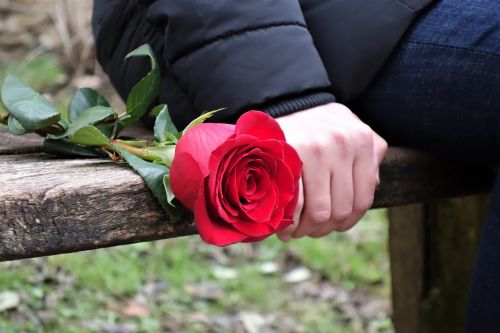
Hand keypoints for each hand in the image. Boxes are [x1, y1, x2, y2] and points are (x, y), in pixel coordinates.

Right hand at [275, 103, 386, 240]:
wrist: (285, 100)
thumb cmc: (322, 122)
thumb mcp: (353, 129)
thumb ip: (371, 155)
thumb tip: (375, 184)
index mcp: (362, 142)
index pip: (362, 200)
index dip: (347, 222)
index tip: (332, 226)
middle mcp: (343, 145)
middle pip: (341, 210)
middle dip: (324, 228)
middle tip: (311, 230)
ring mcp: (316, 150)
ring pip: (320, 212)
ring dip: (307, 230)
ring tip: (298, 230)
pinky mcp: (290, 155)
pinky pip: (295, 202)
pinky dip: (290, 223)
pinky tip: (285, 228)